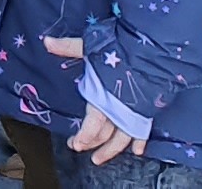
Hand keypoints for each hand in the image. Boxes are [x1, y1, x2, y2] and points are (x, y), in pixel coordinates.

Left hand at [33, 39, 144, 162]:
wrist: (154, 49)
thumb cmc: (121, 49)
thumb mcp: (91, 46)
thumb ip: (69, 47)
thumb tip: (47, 42)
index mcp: (103, 97)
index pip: (92, 124)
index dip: (84, 136)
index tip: (75, 144)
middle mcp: (119, 109)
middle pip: (105, 133)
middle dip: (92, 143)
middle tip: (79, 148)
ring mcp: (135, 111)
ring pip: (123, 138)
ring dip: (111, 150)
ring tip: (99, 159)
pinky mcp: (147, 109)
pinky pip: (144, 130)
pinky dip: (140, 141)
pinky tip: (138, 151)